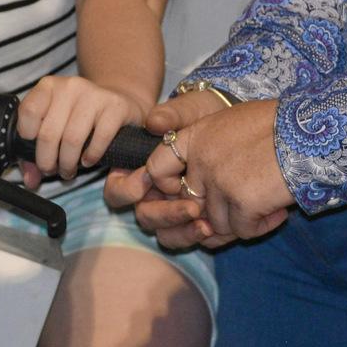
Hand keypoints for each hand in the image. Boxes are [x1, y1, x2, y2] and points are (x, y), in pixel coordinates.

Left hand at [15, 75, 142, 179]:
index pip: (28, 111)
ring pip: (72, 139)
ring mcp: (94, 94)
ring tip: (69, 170)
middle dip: (47, 161)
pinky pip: (99, 139)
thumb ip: (35, 151)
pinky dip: (91, 156)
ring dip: (68, 163)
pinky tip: (88, 160)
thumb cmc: (78, 116)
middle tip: (52, 170)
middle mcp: (70, 86)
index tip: (34, 149)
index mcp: (48, 86)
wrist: (116, 101)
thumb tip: (30, 181)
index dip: (28, 137)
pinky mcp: (115, 106)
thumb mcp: (53, 124)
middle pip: (48, 133)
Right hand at [109, 86, 232, 246]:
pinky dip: (198, 235)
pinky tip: (214, 228)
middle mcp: (152, 194)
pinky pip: (187, 237)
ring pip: (165, 234)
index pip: (117, 190)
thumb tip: (154, 123)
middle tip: (192, 207)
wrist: (229, 121)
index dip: (128, 190)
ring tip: (206, 225)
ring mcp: (173, 208)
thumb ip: (170, 115)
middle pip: (144, 216)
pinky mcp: (194, 219)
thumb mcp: (187, 109)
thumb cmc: (199, 114)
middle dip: (166, 214)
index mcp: (137, 170)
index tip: (148, 180)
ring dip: (183, 231)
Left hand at [133, 90, 292, 245]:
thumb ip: (207, 151)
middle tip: (242, 208)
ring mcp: (219, 182)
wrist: (313, 130)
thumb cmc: (279, 127)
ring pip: (217, 223)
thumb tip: (195, 192)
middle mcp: (201, 159)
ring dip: (243, 221)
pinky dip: (261, 227)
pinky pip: (243, 231)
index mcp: (195, 136)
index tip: (193, 192)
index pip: (157, 169)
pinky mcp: (241, 202)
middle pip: (191, 205)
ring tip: (268, 204)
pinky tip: (278, 212)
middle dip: (215, 214)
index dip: (170, 188)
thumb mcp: (233, 125)